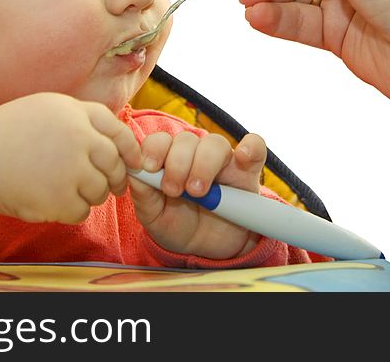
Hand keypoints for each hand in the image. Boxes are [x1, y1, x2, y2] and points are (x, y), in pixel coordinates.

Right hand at [0, 93, 141, 222]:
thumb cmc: (10, 134)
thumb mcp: (48, 109)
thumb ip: (81, 119)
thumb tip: (118, 140)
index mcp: (75, 113)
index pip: (118, 132)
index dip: (131, 150)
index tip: (135, 162)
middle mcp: (78, 138)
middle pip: (115, 164)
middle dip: (116, 178)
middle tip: (112, 187)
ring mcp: (70, 169)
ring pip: (100, 190)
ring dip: (91, 195)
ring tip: (68, 190)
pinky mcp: (59, 199)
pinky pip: (82, 211)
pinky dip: (72, 211)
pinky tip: (54, 202)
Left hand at [129, 131, 267, 258]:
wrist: (206, 249)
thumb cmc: (177, 225)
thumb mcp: (154, 216)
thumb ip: (143, 194)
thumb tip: (135, 171)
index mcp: (168, 159)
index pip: (161, 140)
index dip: (154, 149)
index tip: (150, 169)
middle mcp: (195, 154)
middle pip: (186, 140)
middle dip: (177, 163)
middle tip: (175, 191)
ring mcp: (223, 161)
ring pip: (215, 143)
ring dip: (203, 164)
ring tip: (198, 192)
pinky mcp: (248, 171)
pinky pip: (255, 147)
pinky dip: (250, 146)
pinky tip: (242, 156)